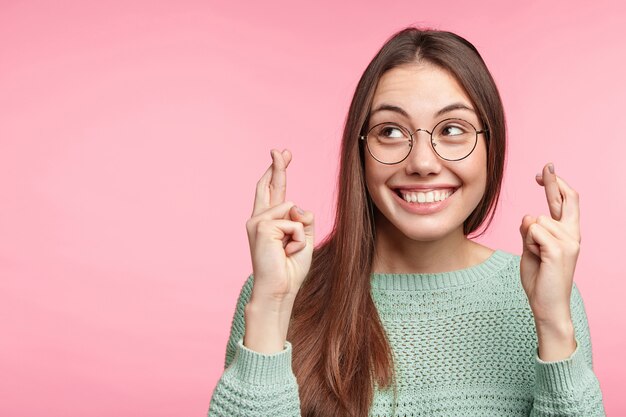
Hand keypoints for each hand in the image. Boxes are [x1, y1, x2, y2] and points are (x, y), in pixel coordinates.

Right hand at [243, 149, 314, 352]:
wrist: (279, 290)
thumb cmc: (290, 269)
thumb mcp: (304, 239)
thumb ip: (303, 219)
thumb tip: (297, 206)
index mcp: (269, 222)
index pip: (273, 191)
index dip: (277, 171)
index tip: (282, 153)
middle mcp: (259, 219)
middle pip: (272, 186)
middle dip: (278, 166)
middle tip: (280, 148)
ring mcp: (257, 221)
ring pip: (293, 210)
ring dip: (300, 233)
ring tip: (289, 251)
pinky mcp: (261, 227)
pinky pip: (293, 222)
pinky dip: (297, 238)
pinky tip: (286, 252)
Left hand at [519, 163, 580, 359]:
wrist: (547, 304)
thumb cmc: (539, 279)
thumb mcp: (530, 249)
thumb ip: (530, 232)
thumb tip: (528, 216)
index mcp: (567, 234)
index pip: (565, 202)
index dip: (555, 184)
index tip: (544, 171)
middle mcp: (572, 235)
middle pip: (565, 199)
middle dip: (553, 181)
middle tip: (546, 166)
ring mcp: (568, 242)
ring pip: (535, 220)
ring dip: (527, 237)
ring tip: (536, 257)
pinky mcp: (558, 250)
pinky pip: (532, 231)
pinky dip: (528, 243)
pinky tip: (537, 258)